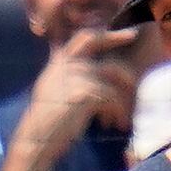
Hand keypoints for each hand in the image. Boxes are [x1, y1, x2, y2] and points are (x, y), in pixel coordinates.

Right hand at [27, 29, 145, 136]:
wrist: (38, 137)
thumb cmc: (48, 119)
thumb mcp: (51, 88)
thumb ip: (63, 72)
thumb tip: (71, 58)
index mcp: (59, 62)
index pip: (80, 38)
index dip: (101, 33)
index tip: (121, 32)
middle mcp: (66, 64)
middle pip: (94, 40)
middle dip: (114, 36)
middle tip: (132, 35)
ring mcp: (75, 75)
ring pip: (111, 74)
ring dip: (122, 94)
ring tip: (124, 114)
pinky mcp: (84, 92)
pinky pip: (112, 97)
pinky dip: (117, 112)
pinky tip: (115, 125)